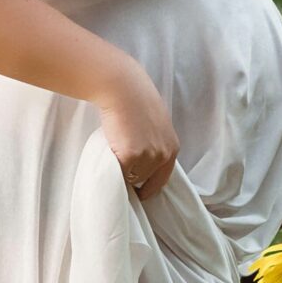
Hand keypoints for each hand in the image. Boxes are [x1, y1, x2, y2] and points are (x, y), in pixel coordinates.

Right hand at [97, 70, 178, 201]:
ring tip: (114, 153)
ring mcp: (148, 156)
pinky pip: (118, 173)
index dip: (150, 186)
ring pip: (131, 177)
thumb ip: (155, 143)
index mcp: (172, 148)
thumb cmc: (135, 101)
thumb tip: (143, 160)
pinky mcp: (130, 156)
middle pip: (144, 179)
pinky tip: (109, 151)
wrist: (123, 89)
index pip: (163, 178)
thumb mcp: (156, 124)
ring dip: (122, 171)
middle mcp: (163, 154)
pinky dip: (111, 167)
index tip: (141, 193)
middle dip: (133, 175)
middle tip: (120, 165)